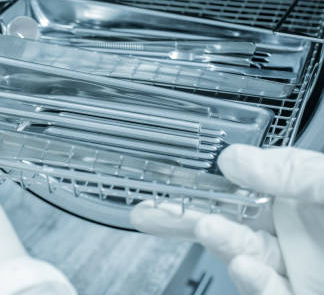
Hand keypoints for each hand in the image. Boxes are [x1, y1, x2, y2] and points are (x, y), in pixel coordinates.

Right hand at [130, 145, 323, 294]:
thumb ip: (288, 170)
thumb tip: (235, 158)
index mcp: (294, 198)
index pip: (237, 188)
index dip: (201, 184)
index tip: (170, 177)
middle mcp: (288, 233)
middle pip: (224, 223)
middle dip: (182, 217)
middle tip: (146, 211)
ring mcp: (289, 268)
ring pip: (240, 255)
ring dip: (220, 242)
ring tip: (205, 227)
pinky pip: (266, 293)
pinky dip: (251, 282)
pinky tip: (244, 267)